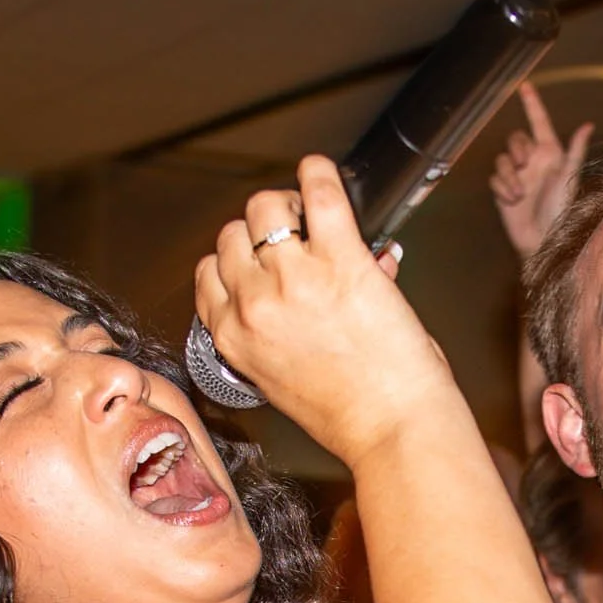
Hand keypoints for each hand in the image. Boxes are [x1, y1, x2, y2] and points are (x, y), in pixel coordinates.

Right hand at [193, 156, 442, 463]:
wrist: (394, 429)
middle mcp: (255, 305)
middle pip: (233, 236)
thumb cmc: (352, 417)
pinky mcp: (340, 259)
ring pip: (265, 208)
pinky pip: (320, 193)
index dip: (234, 260)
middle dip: (259, 231)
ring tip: (308, 213)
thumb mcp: (288, 380)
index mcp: (234, 339)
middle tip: (291, 236)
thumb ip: (280, 334)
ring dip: (284, 204)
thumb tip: (303, 290)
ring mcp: (295, 278)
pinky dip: (319, 174)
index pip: (208, 274)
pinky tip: (322, 173)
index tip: (255, 260)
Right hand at [489, 82, 591, 258]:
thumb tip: (588, 125)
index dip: (532, 104)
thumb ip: (575, 151)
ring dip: (509, 174)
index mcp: (550, 154)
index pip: (539, 122)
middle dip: (518, 149)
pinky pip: (495, 178)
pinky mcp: (503, 189)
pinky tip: (512, 200)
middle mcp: (533, 161)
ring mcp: (517, 175)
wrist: (543, 239)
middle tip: (525, 164)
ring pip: (502, 158)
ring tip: (520, 192)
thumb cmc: (561, 210)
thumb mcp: (569, 178)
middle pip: (516, 138)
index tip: (524, 85)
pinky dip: (502, 187)